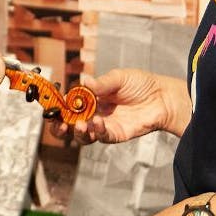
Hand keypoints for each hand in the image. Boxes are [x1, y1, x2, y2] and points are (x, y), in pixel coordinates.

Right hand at [49, 68, 186, 143]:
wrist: (163, 98)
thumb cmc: (142, 84)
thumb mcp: (119, 78)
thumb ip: (101, 83)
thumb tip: (83, 81)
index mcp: (91, 98)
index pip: (69, 104)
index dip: (59, 106)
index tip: (52, 105)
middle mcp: (94, 113)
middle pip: (70, 124)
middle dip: (60, 126)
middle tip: (57, 123)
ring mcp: (104, 125)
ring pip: (83, 135)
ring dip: (77, 132)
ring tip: (79, 124)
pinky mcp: (116, 134)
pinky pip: (102, 137)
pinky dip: (97, 132)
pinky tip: (98, 123)